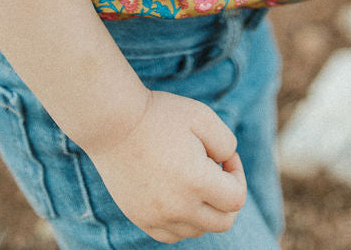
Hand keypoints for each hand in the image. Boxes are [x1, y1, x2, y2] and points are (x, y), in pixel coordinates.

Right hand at [88, 89, 246, 242]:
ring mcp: (156, 218)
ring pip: (198, 231)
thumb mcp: (203, 117)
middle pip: (223, 223)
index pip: (236, 200)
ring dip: (206, 210)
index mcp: (196, 183)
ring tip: (194, 178)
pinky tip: (179, 195)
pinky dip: (183, 221)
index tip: (224, 156)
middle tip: (217, 171)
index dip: (238, 175)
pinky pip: (172, 235)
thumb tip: (226, 164)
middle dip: (228, 198)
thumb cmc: (159, 115)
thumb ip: (226, 143)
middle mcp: (177, 208)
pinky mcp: (141, 219)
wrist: (112, 123)